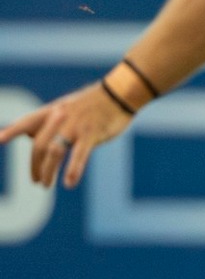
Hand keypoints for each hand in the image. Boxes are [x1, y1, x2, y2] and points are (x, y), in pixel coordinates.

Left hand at [0, 82, 133, 188]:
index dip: (12, 131)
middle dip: (35, 165)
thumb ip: (50, 121)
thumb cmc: (93, 103)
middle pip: (39, 145)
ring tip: (45, 185)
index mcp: (52, 110)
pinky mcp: (91, 134)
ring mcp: (75, 127)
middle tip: (36, 180)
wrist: (119, 93)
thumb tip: (33, 137)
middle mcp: (59, 118)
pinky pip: (79, 155)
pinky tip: (69, 183)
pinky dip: (73, 170)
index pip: (27, 122)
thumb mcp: (67, 106)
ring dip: (47, 171)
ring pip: (54, 152)